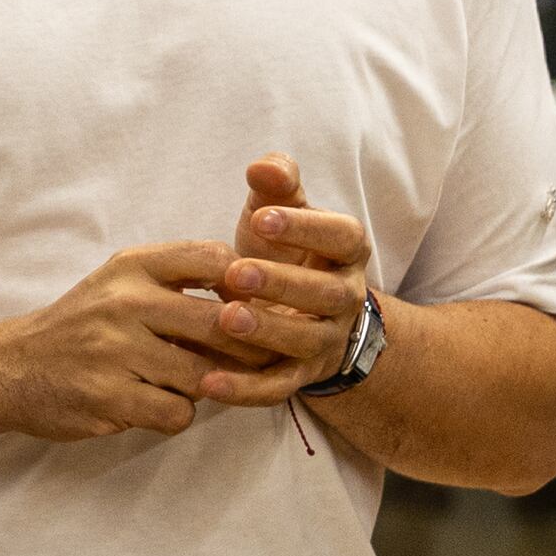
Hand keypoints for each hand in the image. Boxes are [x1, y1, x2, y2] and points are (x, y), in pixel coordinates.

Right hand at [0, 243, 236, 443]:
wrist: (7, 369)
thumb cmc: (79, 327)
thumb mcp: (118, 282)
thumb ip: (177, 280)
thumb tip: (257, 297)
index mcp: (132, 267)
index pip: (216, 260)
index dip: (247, 287)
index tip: (248, 310)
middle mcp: (124, 302)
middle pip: (223, 324)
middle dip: (246, 349)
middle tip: (247, 362)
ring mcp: (115, 351)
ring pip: (204, 377)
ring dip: (205, 388)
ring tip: (183, 384)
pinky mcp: (108, 396)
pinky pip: (177, 413)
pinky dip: (174, 415)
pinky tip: (152, 405)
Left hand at [204, 155, 374, 405]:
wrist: (295, 310)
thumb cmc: (283, 252)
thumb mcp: (280, 214)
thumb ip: (277, 186)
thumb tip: (262, 166)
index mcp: (347, 252)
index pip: (341, 236)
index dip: (306, 227)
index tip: (262, 216)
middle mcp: (345, 298)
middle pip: (325, 293)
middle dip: (282, 282)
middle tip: (236, 272)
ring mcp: (325, 341)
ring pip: (305, 341)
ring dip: (267, 331)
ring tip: (225, 317)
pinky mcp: (299, 376)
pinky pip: (277, 388)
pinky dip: (245, 390)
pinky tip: (208, 383)